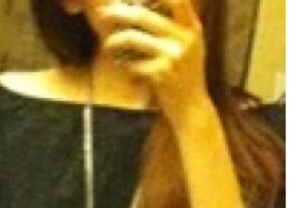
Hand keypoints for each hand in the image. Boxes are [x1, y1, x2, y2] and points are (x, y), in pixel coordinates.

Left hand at [99, 1, 209, 123]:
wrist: (191, 109)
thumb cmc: (186, 76)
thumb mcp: (191, 46)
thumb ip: (178, 26)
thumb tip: (146, 6)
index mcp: (192, 28)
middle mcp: (184, 39)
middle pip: (143, 15)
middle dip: (119, 12)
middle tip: (105, 13)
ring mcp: (172, 57)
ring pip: (133, 38)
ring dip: (115, 40)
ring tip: (108, 45)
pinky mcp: (160, 75)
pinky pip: (132, 63)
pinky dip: (123, 64)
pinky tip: (120, 66)